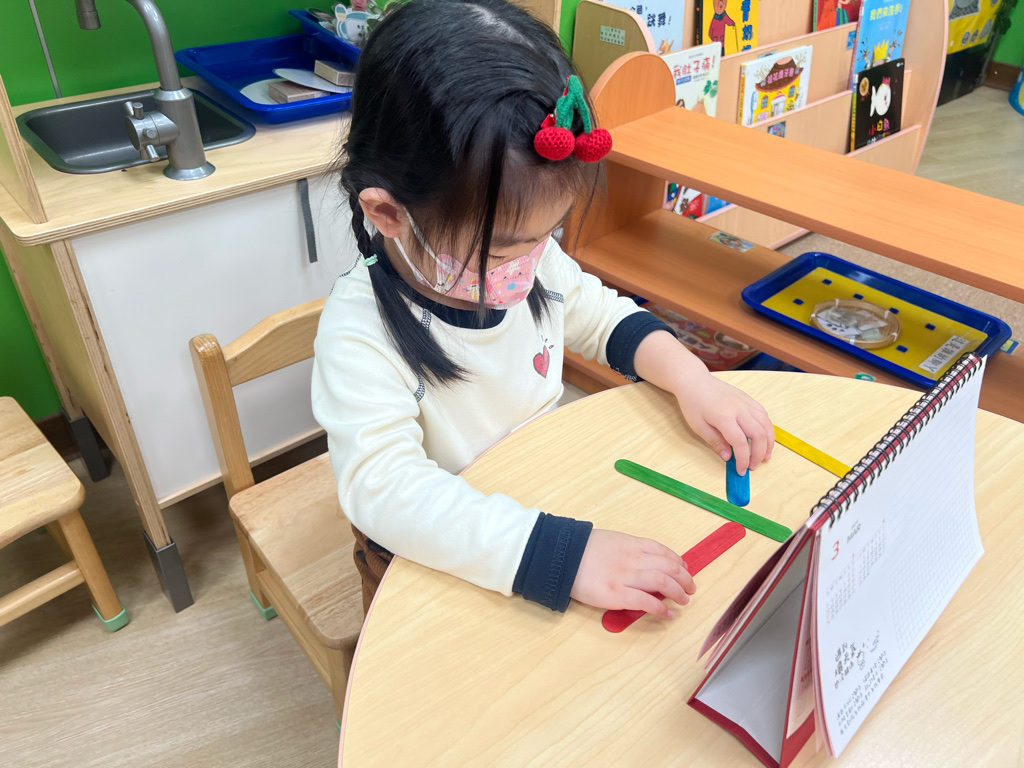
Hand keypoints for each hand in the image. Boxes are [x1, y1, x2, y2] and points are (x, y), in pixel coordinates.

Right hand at [570, 529, 695, 617]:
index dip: (678, 561)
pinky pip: (646, 601)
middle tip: (691, 588)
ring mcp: (625, 576)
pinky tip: (668, 613)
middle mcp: (632, 558)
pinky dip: (660, 608)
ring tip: (684, 600)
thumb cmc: (580, 550)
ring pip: (662, 582)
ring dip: (678, 592)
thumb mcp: (609, 541)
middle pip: (668, 566)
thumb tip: (643, 560)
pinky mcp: (616, 594)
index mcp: (630, 544)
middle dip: (684, 578)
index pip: (662, 551)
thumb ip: (627, 549)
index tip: (684, 568)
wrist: (560, 557)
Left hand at [674, 371, 774, 474]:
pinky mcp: (749, 399)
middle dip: (759, 454)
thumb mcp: (698, 426)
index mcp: (724, 417)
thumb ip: (715, 442)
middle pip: (759, 434)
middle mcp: (739, 409)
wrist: (694, 381)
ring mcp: (746, 402)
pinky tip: (763, 438)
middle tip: (753, 465)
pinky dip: (767, 429)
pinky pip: (764, 415)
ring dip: (768, 442)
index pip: (740, 442)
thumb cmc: (693, 403)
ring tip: (764, 455)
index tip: (742, 471)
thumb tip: (728, 458)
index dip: (743, 459)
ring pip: (766, 424)